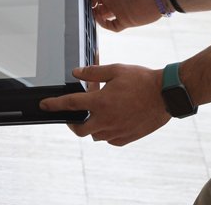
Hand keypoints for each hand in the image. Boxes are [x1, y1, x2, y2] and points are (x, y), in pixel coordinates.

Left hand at [40, 64, 170, 145]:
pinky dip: (106, 133)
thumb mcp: (115, 70)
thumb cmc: (141, 80)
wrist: (166, 95)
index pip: (70, 104)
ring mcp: (118, 131)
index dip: (54, 104)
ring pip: (95, 136)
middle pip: (80, 129)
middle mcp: (107, 120)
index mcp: (101, 102)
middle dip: (72, 123)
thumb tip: (76, 73)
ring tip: (96, 112)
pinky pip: (110, 140)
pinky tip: (110, 121)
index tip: (44, 105)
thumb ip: (92, 73)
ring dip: (91, 126)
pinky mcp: (128, 137)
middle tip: (72, 115)